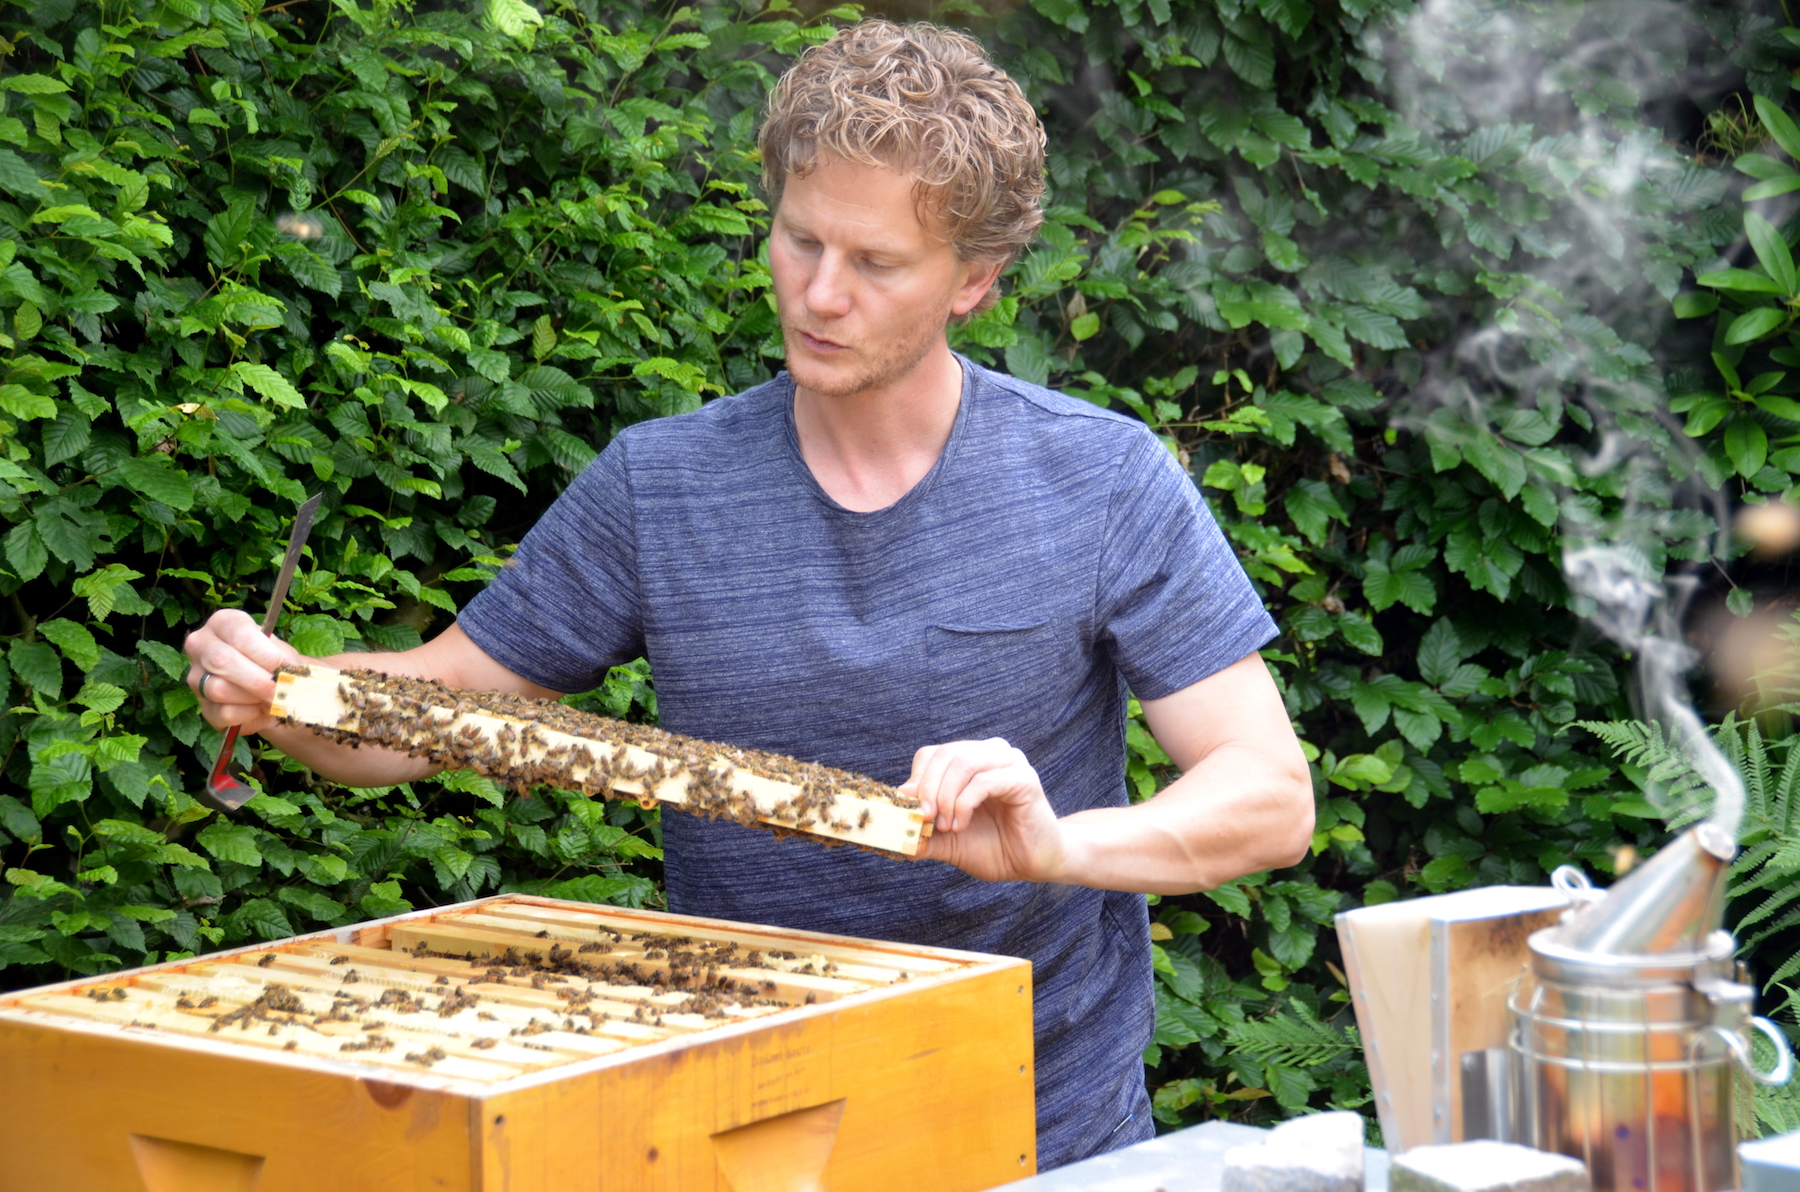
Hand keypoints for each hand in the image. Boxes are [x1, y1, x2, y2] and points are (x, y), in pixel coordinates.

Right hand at [183, 609, 305, 735]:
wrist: (268, 688)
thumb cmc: (272, 663)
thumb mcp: (281, 653)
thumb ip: (284, 660)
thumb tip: (291, 676)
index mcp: (222, 623)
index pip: (240, 634)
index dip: (268, 655)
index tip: (290, 668)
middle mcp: (200, 645)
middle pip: (222, 661)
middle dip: (259, 679)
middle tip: (283, 690)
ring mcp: (195, 677)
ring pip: (219, 689)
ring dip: (253, 697)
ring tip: (270, 697)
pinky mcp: (202, 707)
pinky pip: (223, 712)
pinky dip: (248, 714)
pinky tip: (257, 709)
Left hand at [899, 738, 1068, 883]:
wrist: (1034, 864)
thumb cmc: (994, 847)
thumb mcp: (948, 840)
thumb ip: (921, 831)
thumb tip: (890, 824)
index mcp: (971, 760)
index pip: (932, 754)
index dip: (916, 782)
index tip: (910, 812)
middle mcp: (991, 753)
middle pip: (945, 754)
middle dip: (927, 789)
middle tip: (924, 820)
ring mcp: (1010, 763)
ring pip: (963, 763)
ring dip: (945, 798)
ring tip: (946, 826)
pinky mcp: (1024, 779)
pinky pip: (983, 781)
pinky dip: (963, 804)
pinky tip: (961, 825)